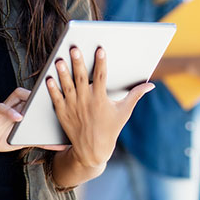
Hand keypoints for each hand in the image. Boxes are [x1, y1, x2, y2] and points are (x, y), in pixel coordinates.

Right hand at [0, 87, 65, 155]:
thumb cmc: (3, 138)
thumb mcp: (25, 140)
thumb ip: (43, 141)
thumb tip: (64, 146)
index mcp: (26, 108)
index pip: (41, 96)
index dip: (54, 92)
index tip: (70, 91)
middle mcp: (17, 104)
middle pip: (33, 91)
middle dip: (45, 89)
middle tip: (59, 89)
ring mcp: (6, 106)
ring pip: (18, 94)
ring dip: (29, 97)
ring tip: (39, 103)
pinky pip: (3, 108)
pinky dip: (11, 113)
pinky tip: (19, 118)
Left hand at [46, 47, 153, 168]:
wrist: (92, 151)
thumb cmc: (110, 129)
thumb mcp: (124, 112)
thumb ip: (136, 95)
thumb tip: (151, 85)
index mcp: (101, 100)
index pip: (101, 77)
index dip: (101, 63)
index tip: (100, 49)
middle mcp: (86, 102)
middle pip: (81, 78)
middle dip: (78, 63)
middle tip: (74, 48)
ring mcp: (73, 108)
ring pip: (67, 87)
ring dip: (63, 73)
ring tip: (59, 60)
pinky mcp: (63, 113)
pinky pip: (56, 99)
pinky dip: (52, 89)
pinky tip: (49, 77)